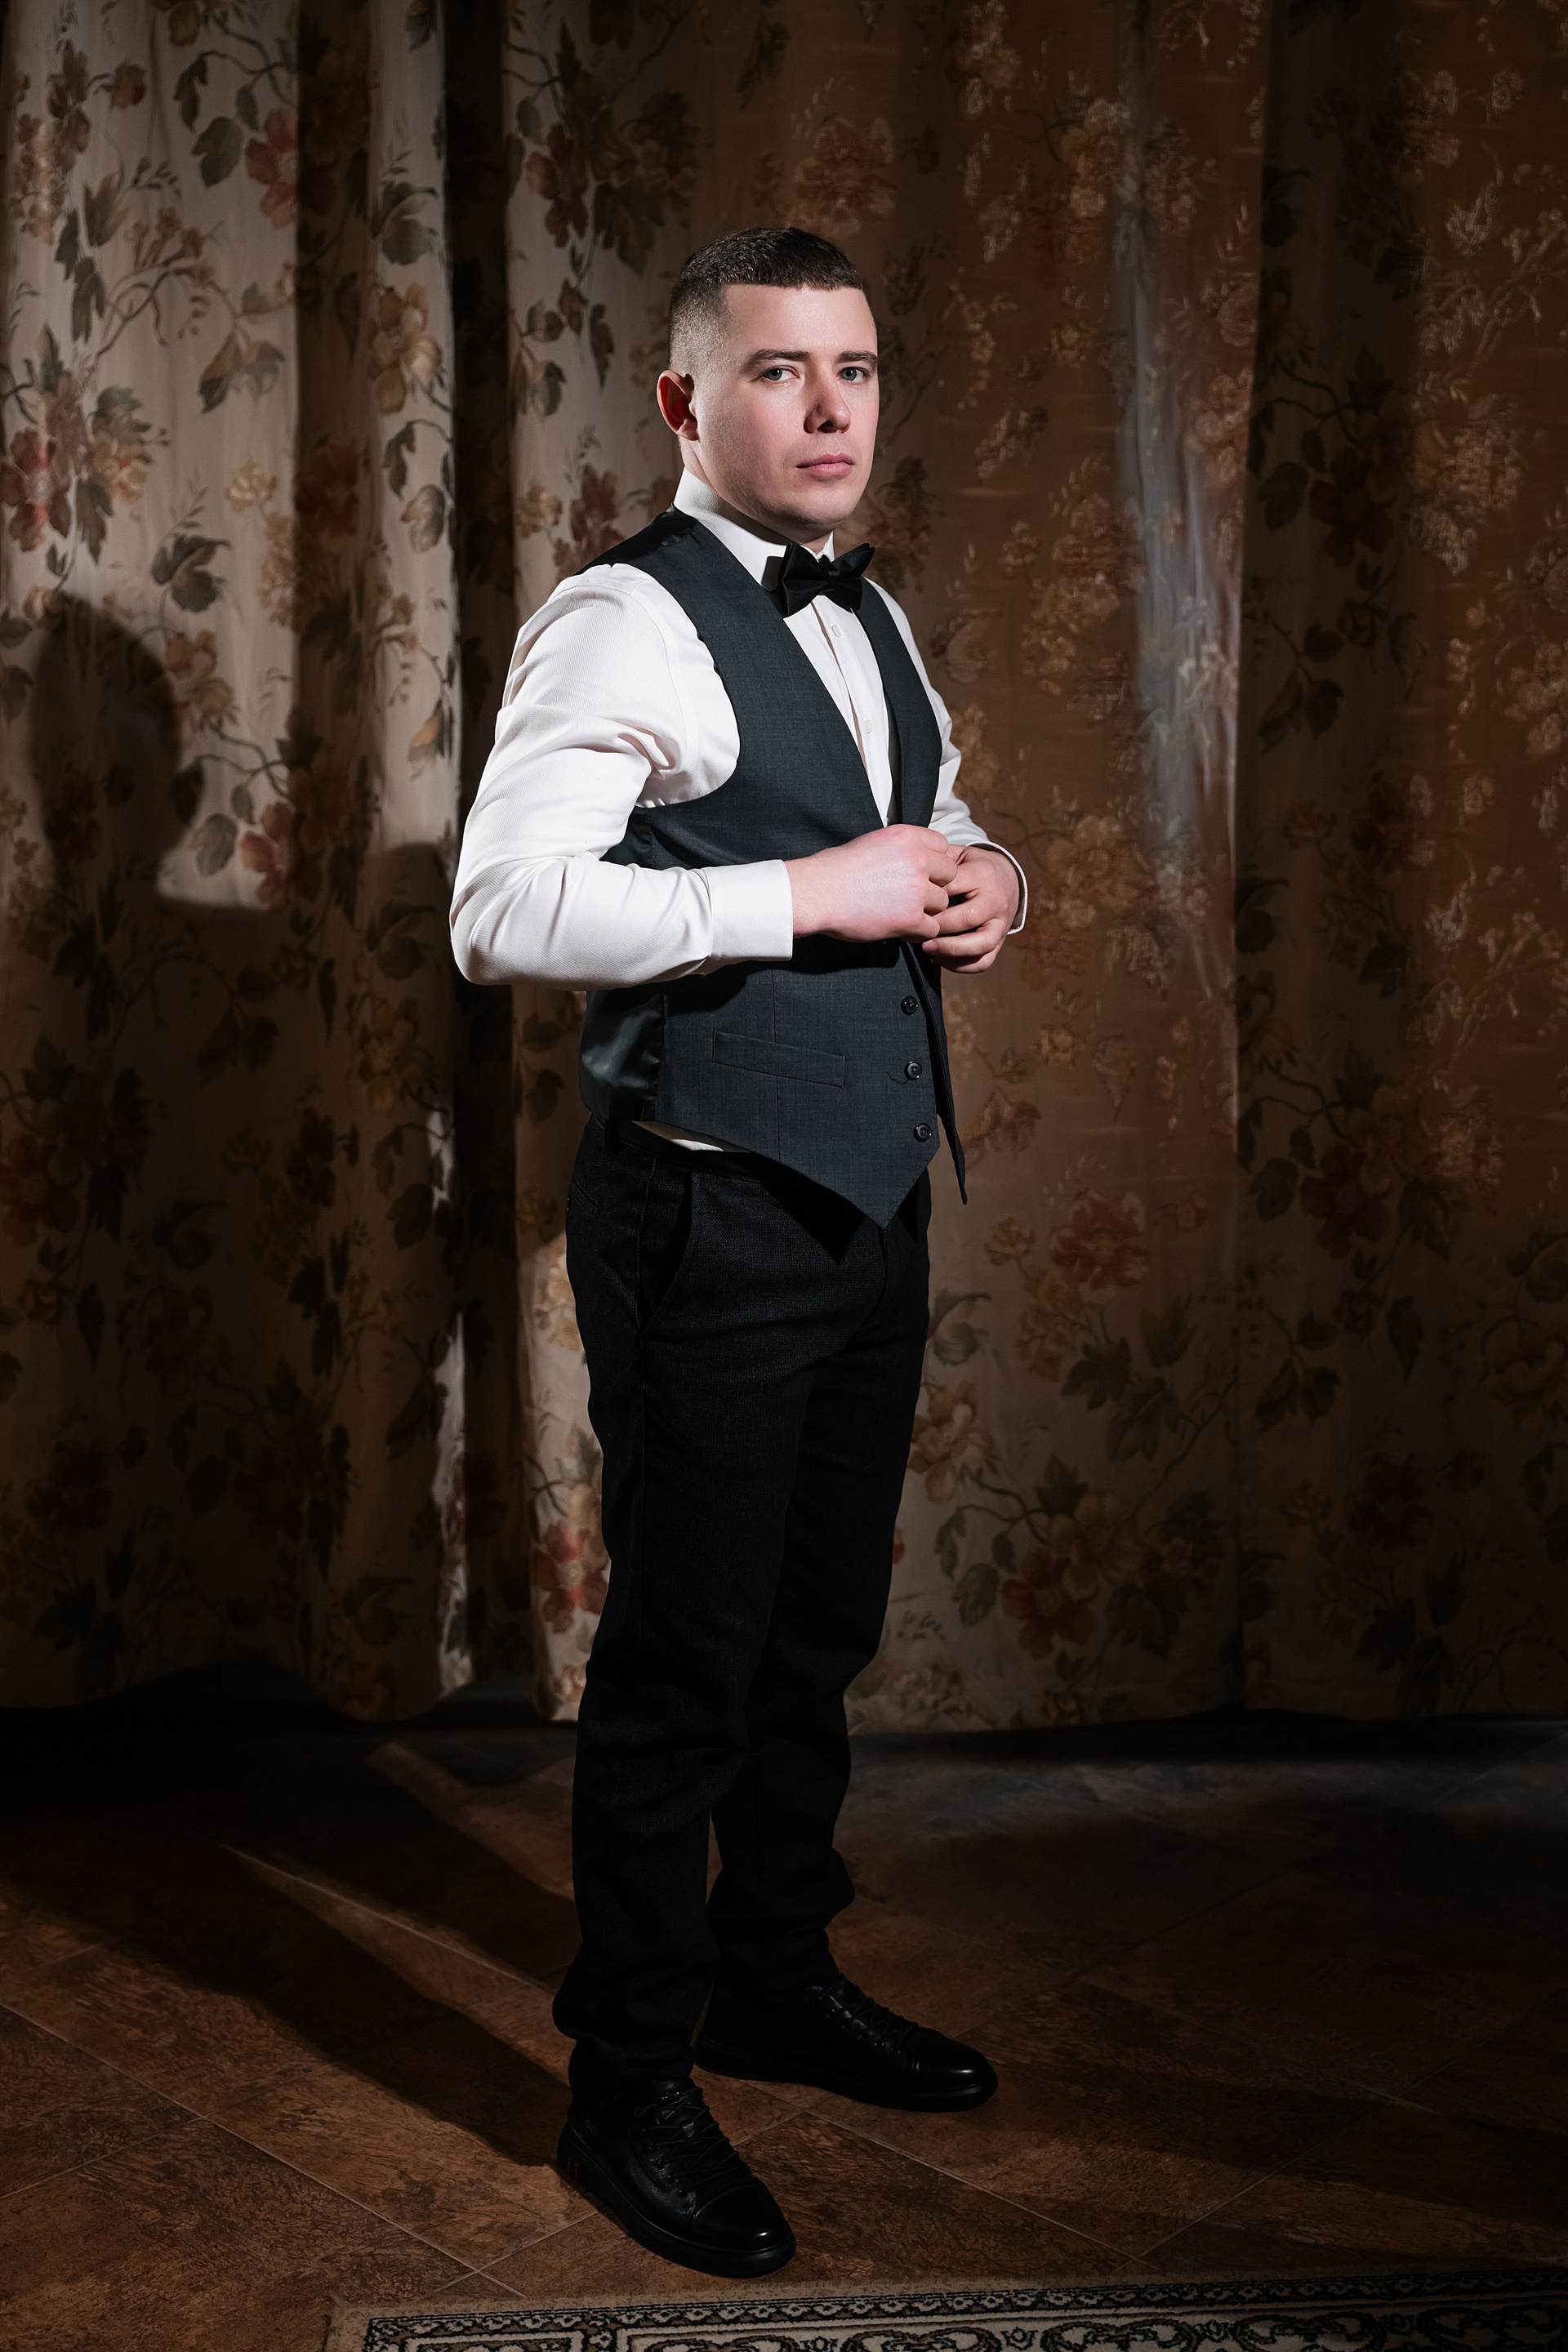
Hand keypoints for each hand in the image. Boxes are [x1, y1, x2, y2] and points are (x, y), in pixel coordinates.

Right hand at [786, 825, 956, 942]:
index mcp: (906, 837)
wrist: (816, 893)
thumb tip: (917, 857)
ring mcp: (915, 890)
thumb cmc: (835, 869)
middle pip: (949, 874)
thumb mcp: (871, 842)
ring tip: (904, 913)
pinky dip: (920, 931)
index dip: (934, 862)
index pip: (943, 846)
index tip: (921, 872)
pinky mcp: (910, 918)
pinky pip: (932, 928)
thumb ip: (901, 849)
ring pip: (943, 903)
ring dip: (928, 910)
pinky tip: (903, 929)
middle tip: (914, 895)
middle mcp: (916, 860)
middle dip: (935, 886)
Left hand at [921, 844, 1018, 972]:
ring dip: (951, 949)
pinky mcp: (1001, 940)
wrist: (1007, 878)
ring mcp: (1001, 923)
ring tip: (927, 948)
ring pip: (981, 943)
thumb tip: (911, 872)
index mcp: (982, 874)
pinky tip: (940, 959)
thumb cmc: (974, 868)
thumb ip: (938, 862)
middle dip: (937, 927)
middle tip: (914, 929)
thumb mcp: (959, 857)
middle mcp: (995, 900)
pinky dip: (961, 965)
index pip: (952, 888)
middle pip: (966, 918)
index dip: (928, 898)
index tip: (908, 904)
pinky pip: (984, 960)